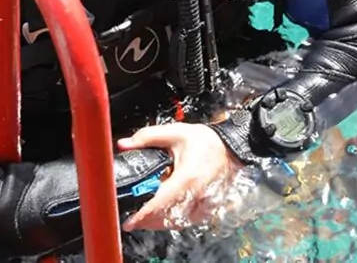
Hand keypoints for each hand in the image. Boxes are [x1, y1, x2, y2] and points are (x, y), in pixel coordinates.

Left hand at [116, 122, 242, 231]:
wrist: (232, 147)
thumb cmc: (207, 141)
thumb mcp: (175, 132)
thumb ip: (147, 137)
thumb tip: (124, 144)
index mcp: (187, 177)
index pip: (160, 203)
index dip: (142, 215)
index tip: (129, 222)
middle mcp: (197, 194)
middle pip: (167, 218)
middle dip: (147, 221)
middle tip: (133, 219)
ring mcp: (204, 204)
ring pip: (177, 223)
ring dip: (159, 223)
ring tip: (145, 218)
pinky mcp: (209, 208)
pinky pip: (188, 221)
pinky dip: (174, 221)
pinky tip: (165, 215)